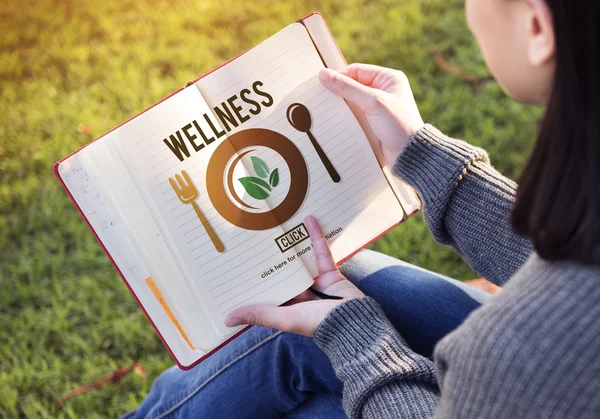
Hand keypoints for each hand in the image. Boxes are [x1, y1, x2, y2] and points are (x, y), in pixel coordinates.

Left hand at [224, 216, 364, 336]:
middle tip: (256, 237)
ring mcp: (316, 283)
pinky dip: (316, 236)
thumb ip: (259, 314)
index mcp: (287, 307)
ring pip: (300, 260)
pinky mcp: (330, 272)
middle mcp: (300, 295)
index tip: (240, 265)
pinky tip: (308, 220)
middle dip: (271, 258)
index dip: (256, 280)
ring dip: (292, 244)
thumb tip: (226, 320)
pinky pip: (321, 252)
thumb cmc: (317, 323)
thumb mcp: (284, 318)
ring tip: (279, 226)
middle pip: (283, 273)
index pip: (268, 291)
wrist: (354, 322)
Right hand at [319, 64, 424, 166]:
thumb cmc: (398, 125)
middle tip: (319, 96)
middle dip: (337, 91)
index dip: (339, 75)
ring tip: (323, 109)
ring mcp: (377, 107)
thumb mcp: (372, 102)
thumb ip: (347, 88)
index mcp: (388, 79)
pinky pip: (353, 115)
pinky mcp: (372, 122)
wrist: (408, 154)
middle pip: (353, 85)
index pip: (357, 71)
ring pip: (351, 101)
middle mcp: (383, 90)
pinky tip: (333, 120)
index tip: (321, 82)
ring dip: (339, 106)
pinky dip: (344, 117)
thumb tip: (324, 75)